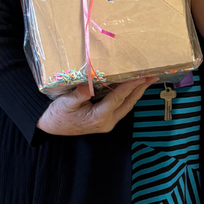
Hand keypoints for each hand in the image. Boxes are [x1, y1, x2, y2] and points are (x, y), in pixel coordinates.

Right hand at [36, 78, 153, 135]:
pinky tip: (132, 88)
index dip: (130, 85)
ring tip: (146, 80)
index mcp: (99, 117)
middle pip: (128, 103)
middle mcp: (107, 122)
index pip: (118, 98)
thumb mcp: (65, 102)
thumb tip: (87, 85)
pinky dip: (128, 96)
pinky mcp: (105, 121)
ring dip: (137, 93)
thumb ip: (78, 94)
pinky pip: (121, 107)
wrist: (50, 127)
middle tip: (153, 76)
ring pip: (126, 106)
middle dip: (141, 89)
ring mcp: (107, 123)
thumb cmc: (57, 114)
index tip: (141, 76)